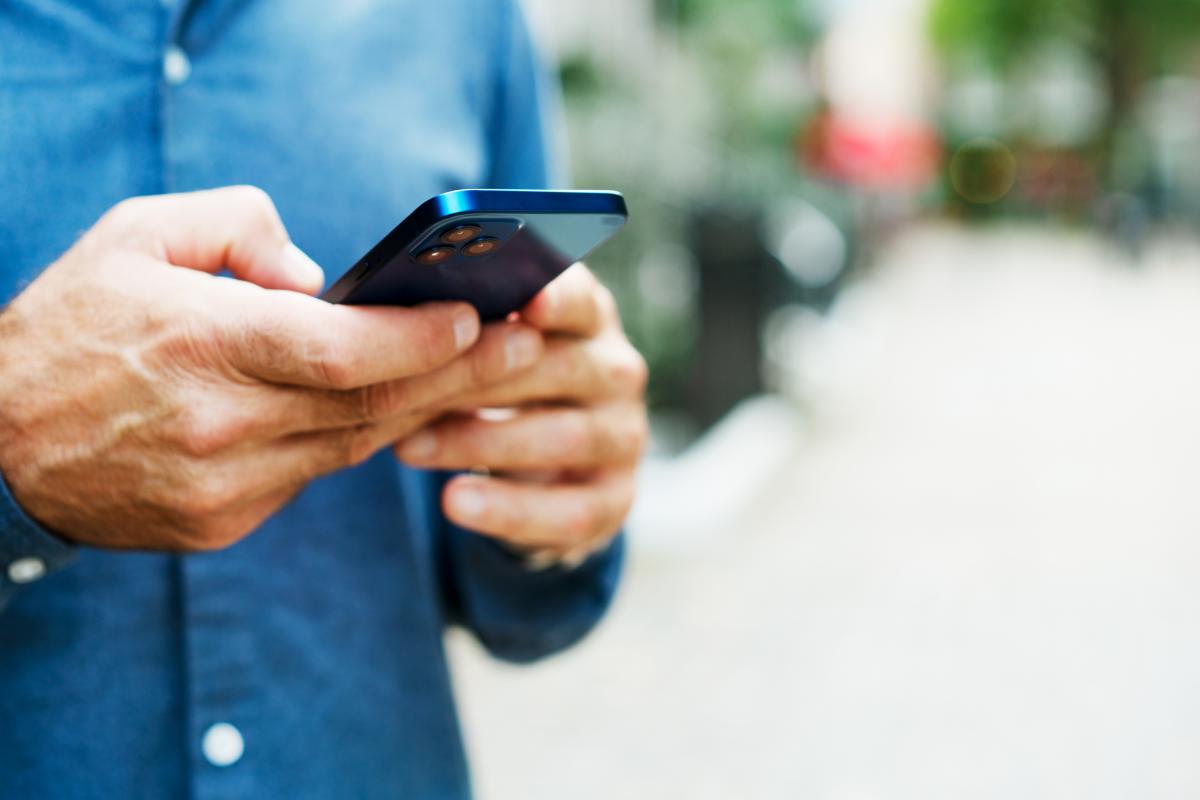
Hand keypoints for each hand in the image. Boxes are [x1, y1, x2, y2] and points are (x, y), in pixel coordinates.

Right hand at [0, 187, 542, 551]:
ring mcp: (223, 486)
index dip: (420, 339)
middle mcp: (220, 424)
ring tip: (479, 374)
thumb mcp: (135, 236)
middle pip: (370, 405)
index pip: (341, 350)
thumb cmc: (68, 327)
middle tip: (527, 347)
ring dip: (421, 410)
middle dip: (460, 376)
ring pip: (352, 446)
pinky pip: (311, 476)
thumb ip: (237, 227)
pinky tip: (392, 411)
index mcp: (200, 343)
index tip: (478, 318)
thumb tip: (320, 277)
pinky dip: (352, 439)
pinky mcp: (221, 523)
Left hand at [395, 265, 647, 565]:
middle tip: (407, 388)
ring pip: (565, 438)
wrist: (535, 473)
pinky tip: (455, 502)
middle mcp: (617, 372)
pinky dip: (509, 509)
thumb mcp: (485, 351)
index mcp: (588, 319)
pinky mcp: (616, 498)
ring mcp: (623, 436)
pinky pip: (571, 510)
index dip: (556, 299)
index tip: (524, 303)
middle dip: (482, 379)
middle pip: (563, 367)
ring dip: (481, 443)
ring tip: (409, 448)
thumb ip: (465, 329)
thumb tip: (401, 315)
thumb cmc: (495, 387)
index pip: (581, 300)